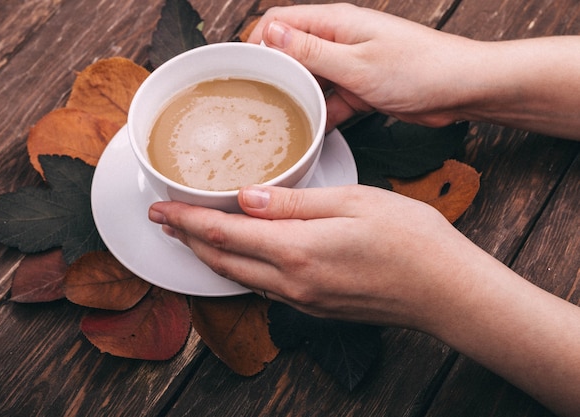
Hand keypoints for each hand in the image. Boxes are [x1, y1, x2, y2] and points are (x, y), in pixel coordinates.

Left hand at [149, 184, 474, 329]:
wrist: (445, 291)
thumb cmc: (409, 240)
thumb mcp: (352, 202)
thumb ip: (293, 203)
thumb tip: (246, 199)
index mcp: (296, 250)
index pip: (222, 234)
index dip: (185, 221)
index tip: (160, 209)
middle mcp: (291, 282)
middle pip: (221, 261)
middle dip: (187, 240)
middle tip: (166, 220)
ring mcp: (302, 300)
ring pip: (238, 277)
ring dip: (210, 256)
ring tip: (193, 235)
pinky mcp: (315, 307)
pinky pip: (262, 287)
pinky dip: (239, 268)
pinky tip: (239, 255)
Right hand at [247, 3, 479, 129]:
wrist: (461, 89)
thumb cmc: (419, 69)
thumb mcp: (357, 63)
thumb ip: (312, 51)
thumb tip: (271, 34)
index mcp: (335, 22)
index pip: (279, 21)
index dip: (258, 42)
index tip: (244, 70)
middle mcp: (339, 39)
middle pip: (291, 51)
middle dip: (274, 73)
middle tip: (257, 100)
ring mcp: (349, 64)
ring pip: (310, 79)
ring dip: (297, 96)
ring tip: (279, 119)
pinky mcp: (360, 87)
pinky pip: (330, 100)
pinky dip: (321, 113)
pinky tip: (312, 131)